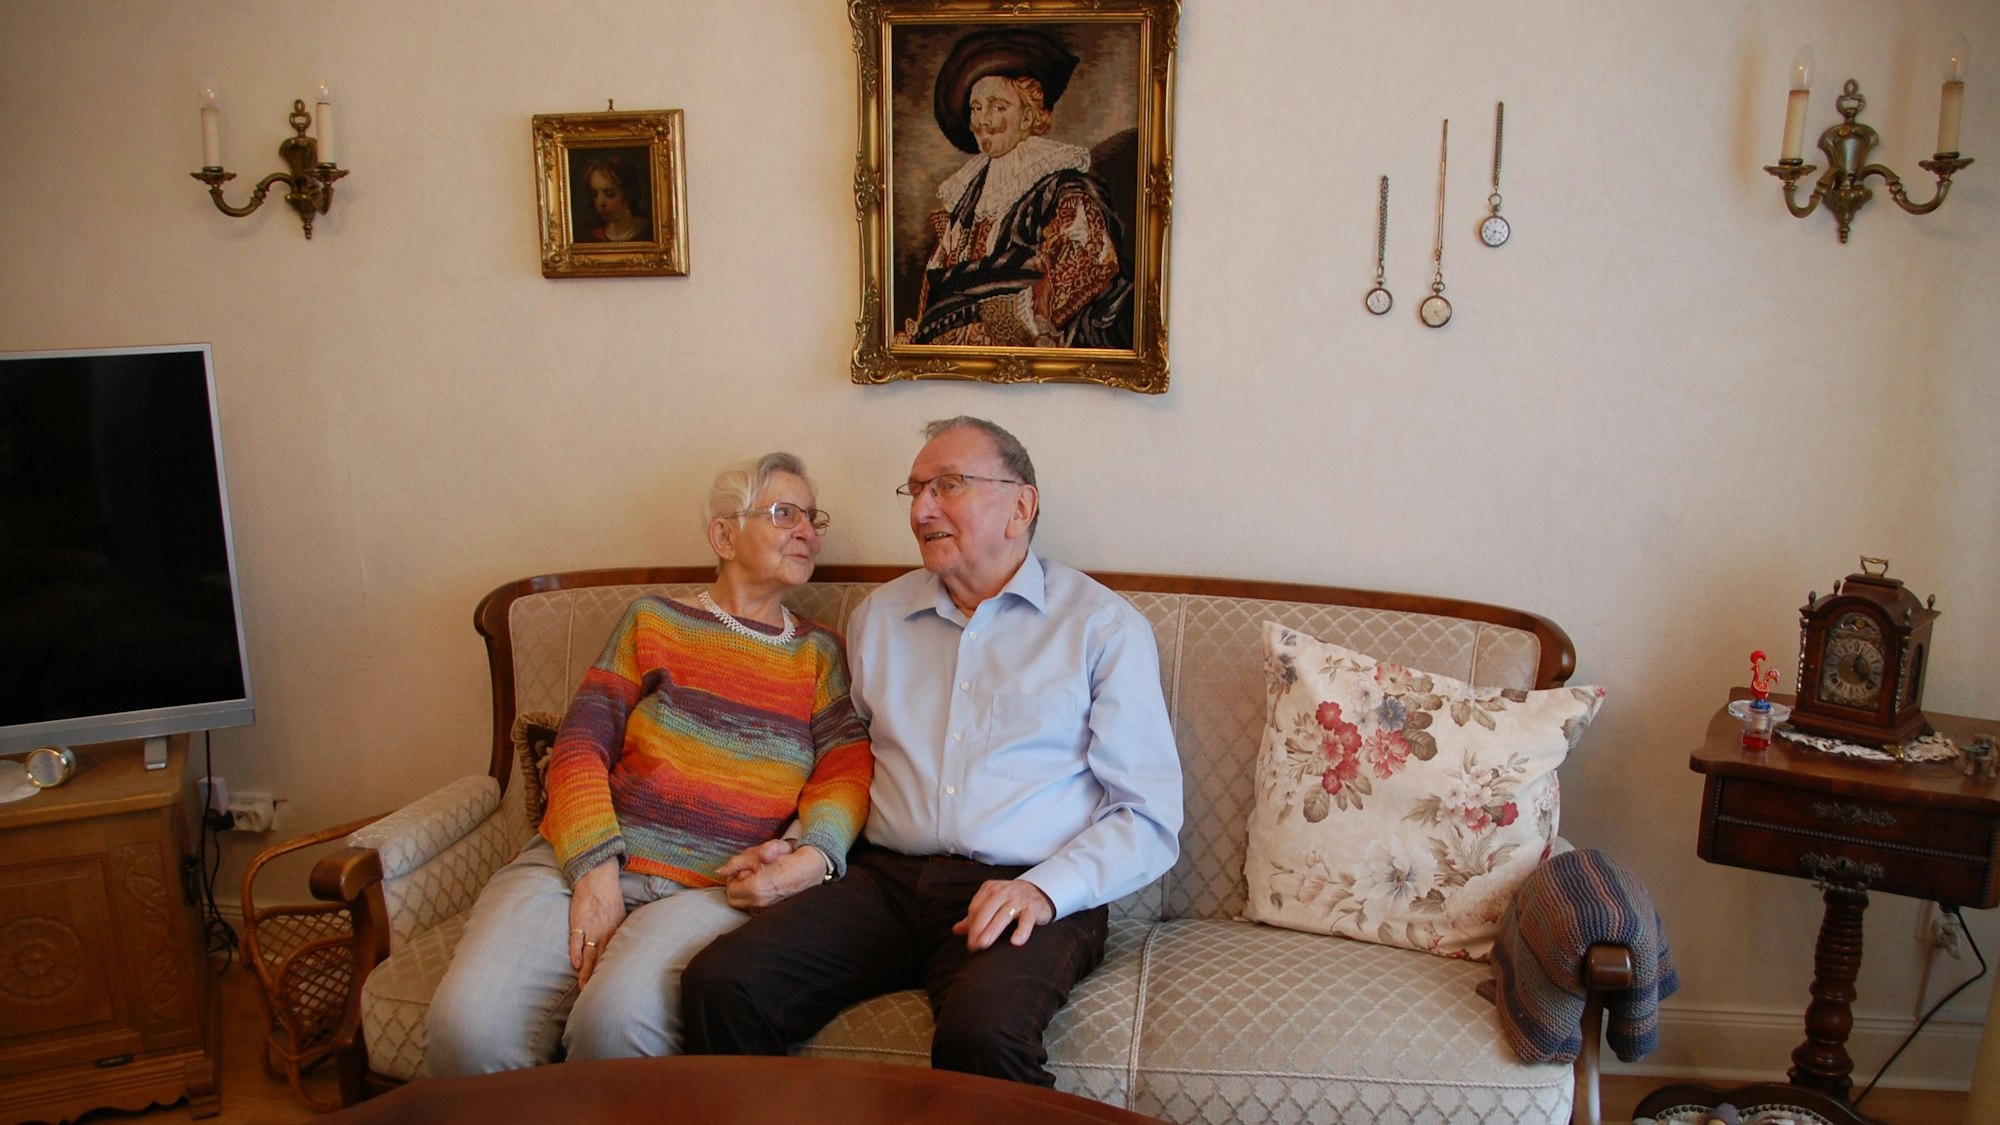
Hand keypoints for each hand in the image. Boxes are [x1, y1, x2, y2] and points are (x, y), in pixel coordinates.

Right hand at [568, 861, 626, 987]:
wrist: (597, 879)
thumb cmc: (609, 898)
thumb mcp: (620, 916)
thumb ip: (619, 932)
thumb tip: (623, 947)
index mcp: (616, 932)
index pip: (615, 957)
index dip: (612, 973)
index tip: (611, 988)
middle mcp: (605, 933)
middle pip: (601, 961)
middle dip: (597, 979)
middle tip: (594, 996)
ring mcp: (591, 929)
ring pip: (589, 955)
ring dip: (586, 972)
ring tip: (583, 988)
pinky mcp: (578, 923)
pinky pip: (576, 941)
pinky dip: (575, 953)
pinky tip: (574, 965)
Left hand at [722, 841, 828, 910]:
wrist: (810, 867)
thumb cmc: (786, 857)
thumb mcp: (759, 853)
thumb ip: (736, 862)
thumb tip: (720, 871)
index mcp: (754, 889)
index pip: (730, 890)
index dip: (732, 877)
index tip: (740, 869)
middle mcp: (760, 903)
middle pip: (734, 901)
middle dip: (736, 887)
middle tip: (746, 874)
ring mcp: (768, 909)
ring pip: (745, 905)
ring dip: (745, 893)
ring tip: (757, 879)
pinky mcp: (774, 910)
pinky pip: (756, 908)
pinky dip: (755, 898)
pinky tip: (765, 886)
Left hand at [951, 879, 1054, 951]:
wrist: (1038, 892)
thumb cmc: (1010, 901)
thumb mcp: (992, 905)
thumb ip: (975, 917)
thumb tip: (956, 930)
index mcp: (990, 889)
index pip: (976, 906)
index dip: (971, 924)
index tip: (969, 941)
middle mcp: (1004, 891)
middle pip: (987, 910)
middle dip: (978, 928)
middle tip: (973, 946)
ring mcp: (1019, 898)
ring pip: (1003, 915)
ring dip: (992, 930)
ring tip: (984, 944)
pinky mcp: (1033, 908)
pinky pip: (1026, 920)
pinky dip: (1022, 930)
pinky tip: (1015, 942)